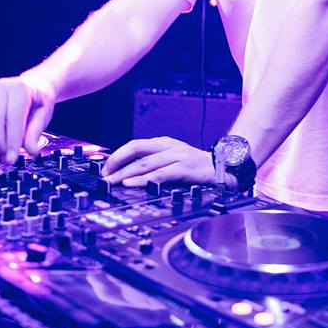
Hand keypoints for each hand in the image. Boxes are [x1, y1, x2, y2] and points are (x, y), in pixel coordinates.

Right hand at [0, 74, 55, 164]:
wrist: (32, 86)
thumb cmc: (38, 100)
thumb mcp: (44, 113)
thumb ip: (35, 132)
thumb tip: (31, 151)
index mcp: (19, 88)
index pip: (12, 118)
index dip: (12, 141)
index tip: (12, 158)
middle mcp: (0, 88)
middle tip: (5, 156)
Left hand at [101, 137, 218, 187]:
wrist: (223, 168)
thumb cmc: (197, 166)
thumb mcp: (174, 159)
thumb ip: (155, 162)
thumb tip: (130, 172)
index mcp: (164, 143)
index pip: (135, 145)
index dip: (118, 155)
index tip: (106, 168)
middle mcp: (169, 147)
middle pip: (136, 149)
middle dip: (117, 162)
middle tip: (104, 175)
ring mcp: (177, 156)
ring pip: (145, 163)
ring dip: (126, 173)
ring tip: (112, 182)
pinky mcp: (184, 169)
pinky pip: (160, 174)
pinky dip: (144, 180)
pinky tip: (132, 184)